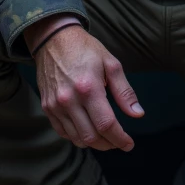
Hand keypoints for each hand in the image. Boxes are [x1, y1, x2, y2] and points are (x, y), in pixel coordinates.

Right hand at [25, 18, 143, 151]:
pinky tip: (87, 130)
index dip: (120, 139)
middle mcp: (69, 100)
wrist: (53, 39)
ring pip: (76, 138)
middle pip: (91, 137)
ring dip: (94, 143)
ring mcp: (55, 105)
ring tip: (105, 137)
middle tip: (119, 141)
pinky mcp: (47, 107)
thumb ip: (124, 92)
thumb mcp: (111, 64)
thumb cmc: (85, 49)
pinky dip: (77, 137)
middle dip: (109, 144)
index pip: (106, 124)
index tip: (129, 144)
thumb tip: (137, 114)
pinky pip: (62, 132)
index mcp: (88, 88)